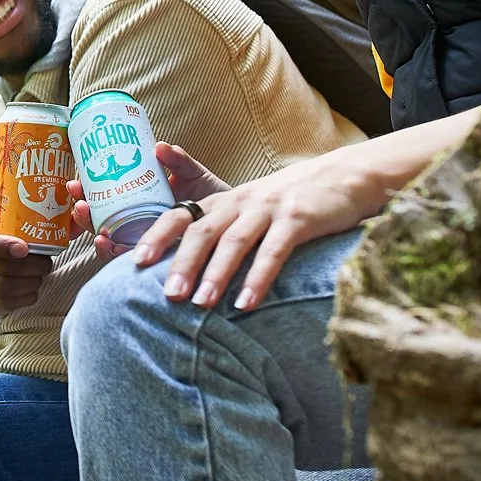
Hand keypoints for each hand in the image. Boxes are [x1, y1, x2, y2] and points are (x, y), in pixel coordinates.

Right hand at [0, 215, 59, 314]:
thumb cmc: (8, 239)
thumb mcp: (14, 225)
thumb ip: (44, 220)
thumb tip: (79, 217)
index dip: (3, 246)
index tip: (25, 248)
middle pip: (1, 268)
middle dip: (31, 267)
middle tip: (46, 264)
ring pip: (4, 288)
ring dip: (30, 283)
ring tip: (40, 276)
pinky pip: (5, 304)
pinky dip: (25, 298)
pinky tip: (33, 290)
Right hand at [70, 143, 228, 260]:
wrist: (239, 224)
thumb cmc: (213, 196)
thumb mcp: (193, 174)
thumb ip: (179, 161)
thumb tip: (160, 146)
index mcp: (139, 198)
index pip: (104, 194)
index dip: (86, 190)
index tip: (75, 182)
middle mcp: (136, 221)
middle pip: (100, 218)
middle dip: (84, 213)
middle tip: (80, 203)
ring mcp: (144, 240)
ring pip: (110, 240)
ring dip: (97, 235)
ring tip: (96, 230)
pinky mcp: (155, 259)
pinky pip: (129, 260)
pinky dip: (115, 254)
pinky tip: (110, 245)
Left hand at [129, 143, 383, 312]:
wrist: (345, 176)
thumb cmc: (291, 201)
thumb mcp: (252, 208)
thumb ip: (224, 229)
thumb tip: (192, 267)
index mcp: (224, 201)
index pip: (180, 215)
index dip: (157, 236)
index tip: (135, 262)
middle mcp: (240, 202)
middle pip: (201, 231)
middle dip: (181, 263)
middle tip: (166, 295)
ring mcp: (269, 209)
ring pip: (234, 242)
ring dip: (215, 274)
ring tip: (200, 304)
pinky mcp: (299, 219)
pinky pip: (274, 251)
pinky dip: (259, 278)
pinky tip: (247, 303)